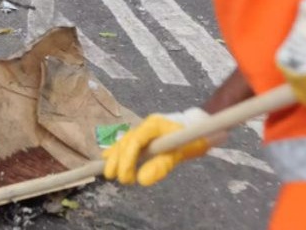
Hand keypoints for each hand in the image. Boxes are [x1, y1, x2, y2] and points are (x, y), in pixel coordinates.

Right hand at [102, 108, 223, 185]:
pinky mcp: (142, 136)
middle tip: (120, 180)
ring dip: (115, 158)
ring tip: (110, 174)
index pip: (135, 140)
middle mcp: (145, 125)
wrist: (198, 128)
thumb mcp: (180, 153)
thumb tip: (142, 180)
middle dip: (118, 161)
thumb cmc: (192, 139)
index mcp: (154, 124)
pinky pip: (125, 143)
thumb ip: (161, 165)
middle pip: (125, 142)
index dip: (127, 159)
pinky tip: (106, 159)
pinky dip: (115, 151)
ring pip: (122, 142)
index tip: (126, 176)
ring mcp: (142, 129)